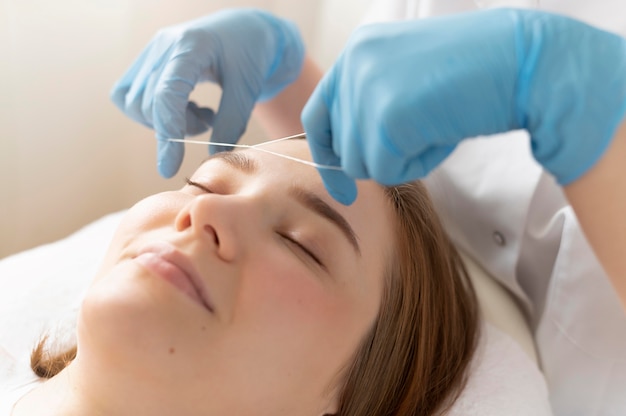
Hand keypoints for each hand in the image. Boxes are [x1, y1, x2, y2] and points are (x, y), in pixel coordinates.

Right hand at [111, 9, 303, 176]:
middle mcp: (164, 45)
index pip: (167, 94)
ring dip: (167, 121)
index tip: (170, 168)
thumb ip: (231, 122)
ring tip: (200, 113)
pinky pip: (131, 97)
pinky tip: (183, 106)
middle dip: (178, 128)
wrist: (246, 31)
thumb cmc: (252, 54)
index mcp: (192, 45)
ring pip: (137, 104)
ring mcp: (152, 51)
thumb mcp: (248, 89)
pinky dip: (154, 113)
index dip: (167, 135)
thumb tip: (212, 155)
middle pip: (150, 104)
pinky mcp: (146, 61)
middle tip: (208, 122)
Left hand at [302, 9, 625, 203]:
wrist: (521, 62)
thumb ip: (370, 107)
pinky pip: (387, 171)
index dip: (326, 154)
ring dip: (402, 161)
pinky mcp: (386, 116)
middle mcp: (354, 64)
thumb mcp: (407, 81)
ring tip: (435, 128)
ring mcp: (367, 88)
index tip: (342, 188)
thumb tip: (346, 159)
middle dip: (380, 158)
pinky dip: (418, 165)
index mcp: (358, 50)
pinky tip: (442, 136)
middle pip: (342, 149)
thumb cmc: (473, 77)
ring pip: (362, 165)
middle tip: (424, 134)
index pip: (318, 114)